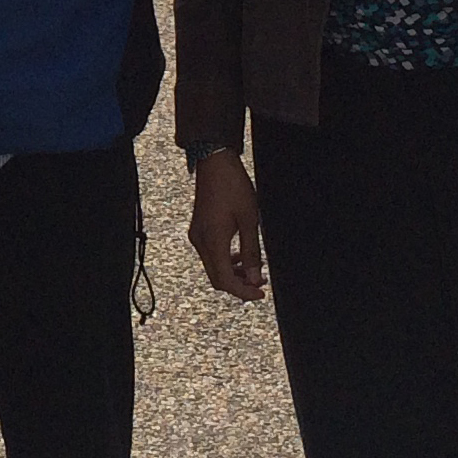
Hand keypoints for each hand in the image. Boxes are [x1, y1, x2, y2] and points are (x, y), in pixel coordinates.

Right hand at [188, 149, 265, 300]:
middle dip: (238, 286)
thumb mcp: (250, 220)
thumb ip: (252, 252)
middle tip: (260, 284)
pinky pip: (210, 256)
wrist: (214, 163)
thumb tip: (254, 279)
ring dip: (232, 274)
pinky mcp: (198, 230)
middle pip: (216, 278)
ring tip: (254, 272)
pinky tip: (240, 257)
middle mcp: (200, 241)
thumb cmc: (234, 188)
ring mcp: (196, 236)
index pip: (224, 280)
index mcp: (213, 240)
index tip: (260, 293)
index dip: (243, 292)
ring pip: (213, 268)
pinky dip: (225, 262)